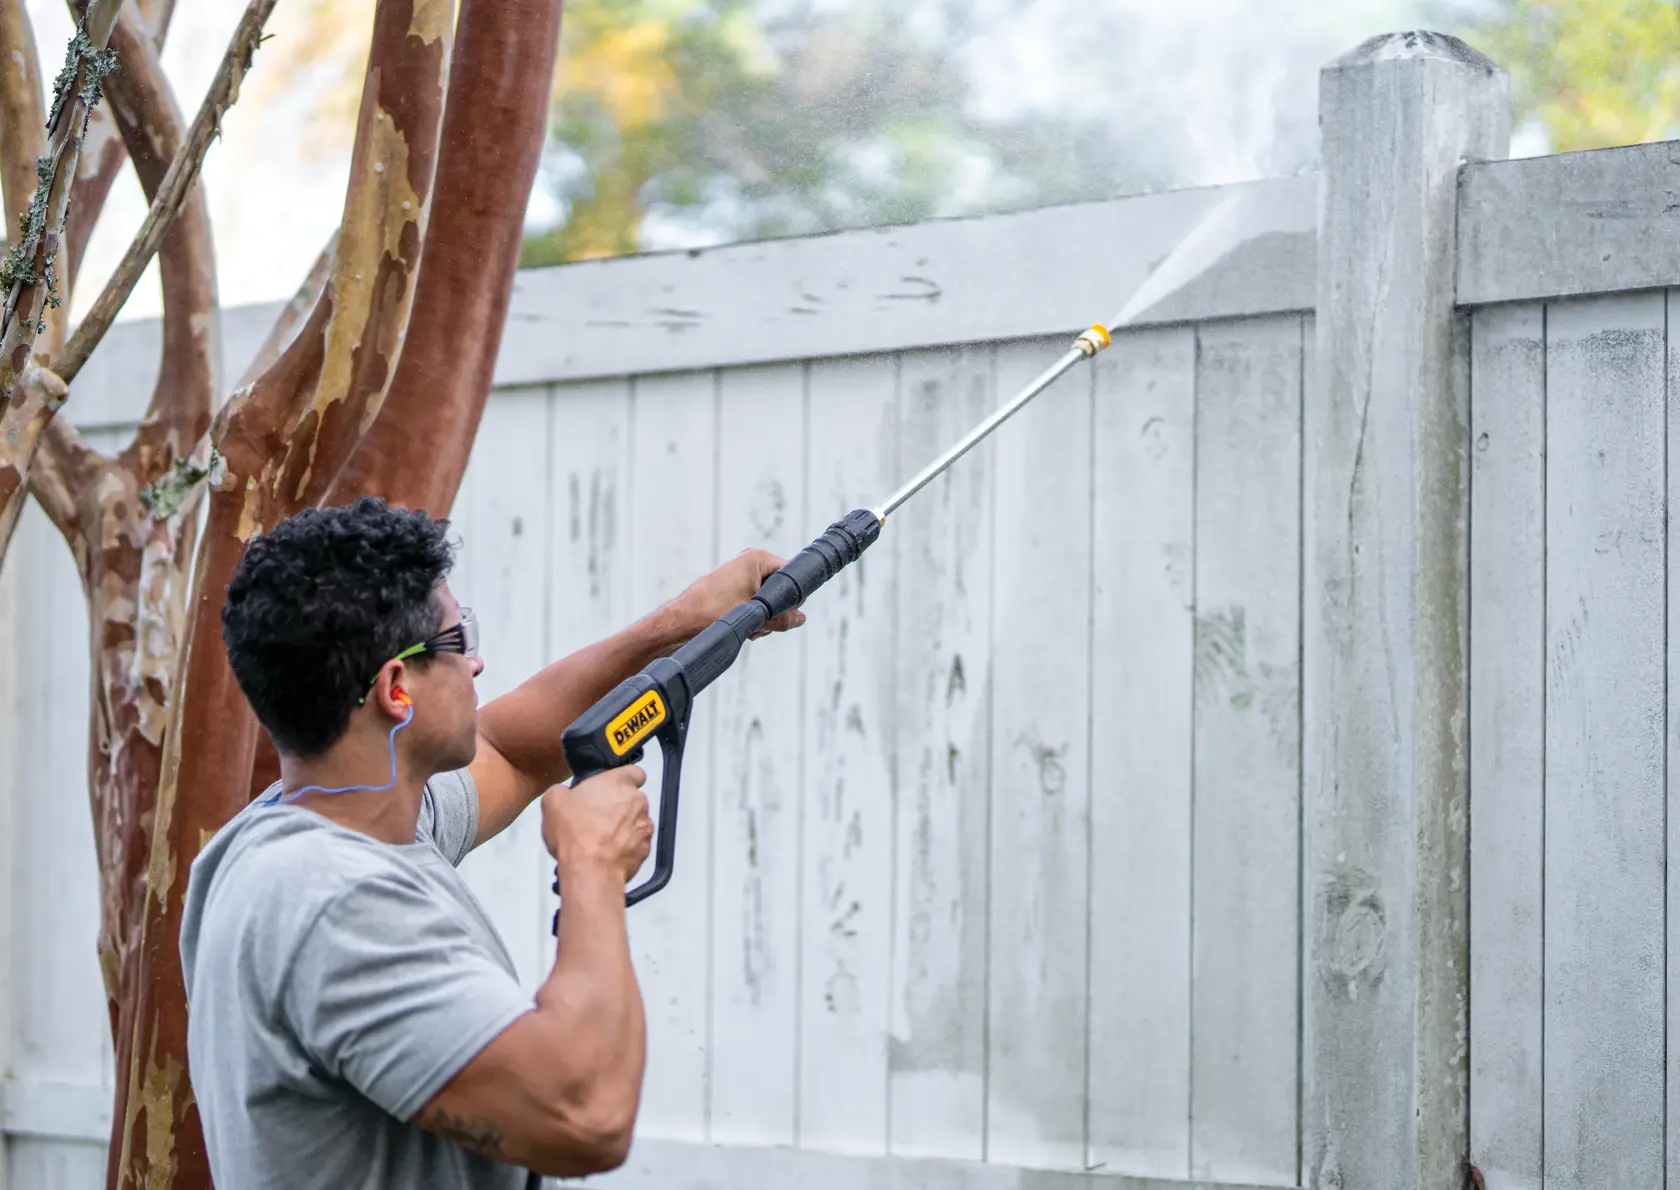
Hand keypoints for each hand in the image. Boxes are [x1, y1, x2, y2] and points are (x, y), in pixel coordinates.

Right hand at [542, 766, 652, 886]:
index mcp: (620, 782)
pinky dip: (625, 847)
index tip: (610, 789)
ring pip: (635, 823)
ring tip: (600, 841)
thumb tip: (566, 795)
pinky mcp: (646, 851)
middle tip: (595, 818)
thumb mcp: (553, 802)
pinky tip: (607, 855)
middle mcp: (639, 802)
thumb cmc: (574, 831)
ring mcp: (646, 827)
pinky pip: (636, 844)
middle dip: (617, 807)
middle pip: (631, 800)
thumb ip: (563, 791)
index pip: (634, 771)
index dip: (623, 779)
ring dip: (623, 828)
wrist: (590, 871)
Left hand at [675, 548, 807, 639]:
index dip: (791, 598)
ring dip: (762, 619)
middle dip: (774, 612)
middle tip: (759, 623)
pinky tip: (742, 628)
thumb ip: (783, 618)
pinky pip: (753, 605)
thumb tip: (799, 618)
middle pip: (779, 590)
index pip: (791, 575)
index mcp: (757, 559)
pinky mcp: (731, 590)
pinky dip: (751, 618)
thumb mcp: (754, 617)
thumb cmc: (709, 613)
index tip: (781, 614)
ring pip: (766, 601)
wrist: (679, 623)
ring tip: (747, 627)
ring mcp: (739, 576)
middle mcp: (749, 563)